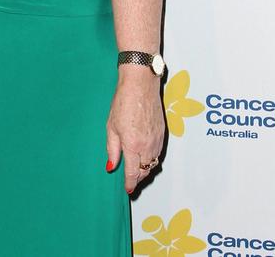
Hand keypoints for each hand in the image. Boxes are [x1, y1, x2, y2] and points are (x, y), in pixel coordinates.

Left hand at [105, 67, 164, 194]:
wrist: (141, 84)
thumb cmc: (123, 102)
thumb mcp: (111, 126)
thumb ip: (112, 149)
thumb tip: (111, 166)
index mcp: (133, 145)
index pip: (133, 172)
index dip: (130, 183)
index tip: (128, 189)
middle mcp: (148, 145)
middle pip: (145, 170)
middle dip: (138, 178)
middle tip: (131, 180)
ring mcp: (157, 140)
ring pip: (153, 163)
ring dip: (145, 168)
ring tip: (136, 169)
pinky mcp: (163, 133)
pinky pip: (158, 152)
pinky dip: (152, 158)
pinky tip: (145, 155)